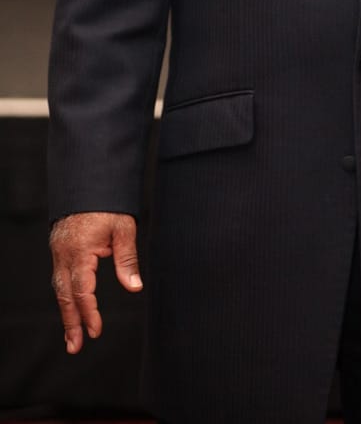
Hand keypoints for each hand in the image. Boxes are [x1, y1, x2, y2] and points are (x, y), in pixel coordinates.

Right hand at [49, 211, 141, 353]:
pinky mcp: (59, 248)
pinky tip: (70, 307)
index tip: (95, 331)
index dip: (89, 313)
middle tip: (74, 347)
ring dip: (66, 312)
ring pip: (59, 288)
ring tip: (71, 336)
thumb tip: (134, 287)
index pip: (82, 290)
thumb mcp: (123, 228)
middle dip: (70, 322)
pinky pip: (59, 277)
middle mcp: (64, 254)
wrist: (89, 181)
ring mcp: (58, 251)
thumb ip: (127, 259)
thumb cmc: (108, 204)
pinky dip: (64, 295)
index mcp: (79, 251)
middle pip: (65, 295)